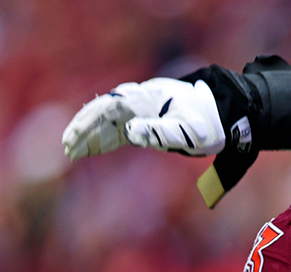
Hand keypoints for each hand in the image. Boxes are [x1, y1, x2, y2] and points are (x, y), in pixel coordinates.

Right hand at [63, 78, 225, 159]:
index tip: (76, 135)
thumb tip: (130, 133)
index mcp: (145, 98)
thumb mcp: (187, 130)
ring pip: (107, 121)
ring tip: (72, 153)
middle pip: (102, 111)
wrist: (222, 116)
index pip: (109, 106)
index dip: (89, 120)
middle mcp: (139, 102)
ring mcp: (140, 112)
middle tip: (67, 147)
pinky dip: (103, 140)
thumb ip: (160, 131)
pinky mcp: (144, 123)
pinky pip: (118, 130)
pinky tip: (89, 151)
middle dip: (83, 128)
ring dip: (89, 136)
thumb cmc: (207, 123)